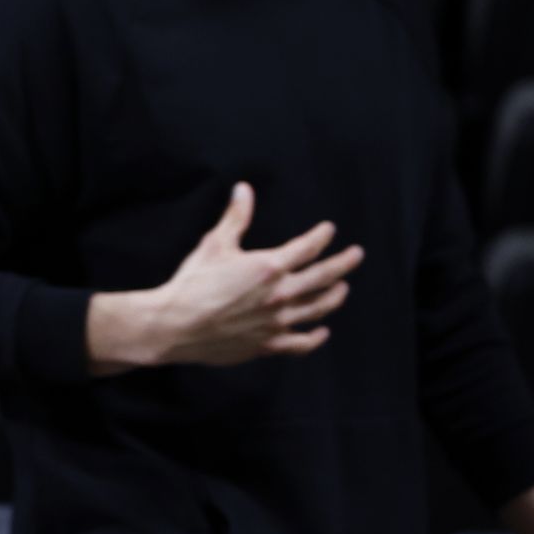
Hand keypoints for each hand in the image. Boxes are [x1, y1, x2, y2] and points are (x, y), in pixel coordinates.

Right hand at [149, 182, 363, 365]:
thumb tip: (244, 189)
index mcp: (270, 267)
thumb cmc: (193, 283)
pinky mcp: (268, 344)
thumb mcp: (215, 244)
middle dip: (344, 264)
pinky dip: (315, 338)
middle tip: (357, 255)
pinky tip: (322, 332)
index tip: (329, 230)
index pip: (307, 247)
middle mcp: (281, 294)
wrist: (176, 324)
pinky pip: (301, 343)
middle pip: (324, 277)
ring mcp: (277, 321)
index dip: (321, 236)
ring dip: (335, 297)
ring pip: (319, 308)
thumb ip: (236, 217)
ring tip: (343, 288)